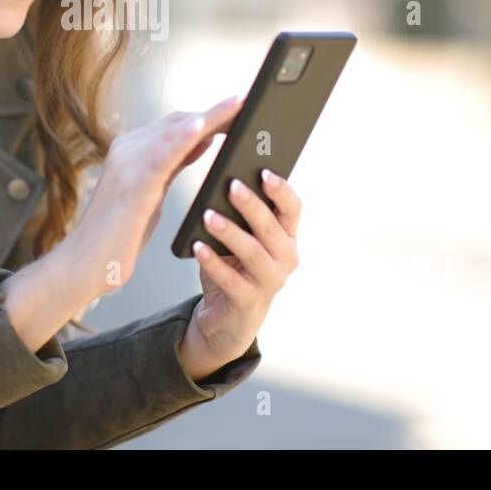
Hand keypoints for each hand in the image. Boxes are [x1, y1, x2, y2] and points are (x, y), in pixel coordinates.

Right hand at [63, 94, 244, 300]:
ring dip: (210, 117)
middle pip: (178, 121)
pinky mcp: (132, 184)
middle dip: (215, 112)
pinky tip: (204, 127)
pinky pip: (163, 155)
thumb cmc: (119, 234)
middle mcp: (126, 149)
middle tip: (248, 102)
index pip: (176, 123)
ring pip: (174, 131)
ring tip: (238, 105)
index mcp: (131, 151)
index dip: (209, 114)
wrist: (86, 264)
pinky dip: (184, 138)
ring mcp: (127, 164)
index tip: (238, 106)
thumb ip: (173, 164)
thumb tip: (204, 138)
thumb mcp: (152, 192)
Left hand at [180, 169, 300, 374]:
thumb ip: (239, 216)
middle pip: (271, 227)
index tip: (264, 171)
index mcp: (287, 236)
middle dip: (251, 205)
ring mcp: (270, 282)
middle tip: (231, 185)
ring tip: (207, 215)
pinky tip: (197, 247)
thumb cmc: (234, 267)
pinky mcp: (249, 302)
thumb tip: (223, 182)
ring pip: (253, 252)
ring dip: (229, 232)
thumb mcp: (241, 239)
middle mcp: (285, 258)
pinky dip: (213, 262)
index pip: (293, 208)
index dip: (281, 189)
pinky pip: (231, 280)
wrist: (227, 318)